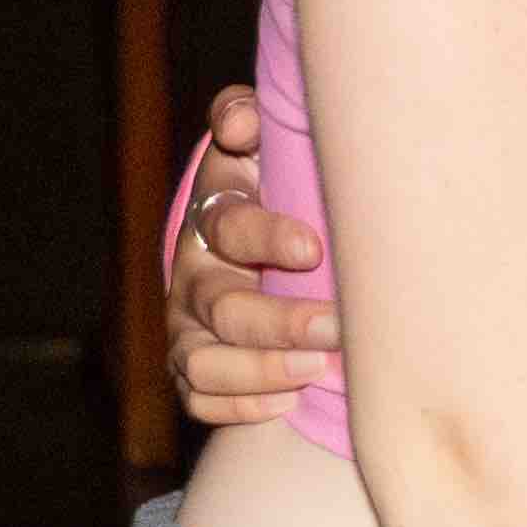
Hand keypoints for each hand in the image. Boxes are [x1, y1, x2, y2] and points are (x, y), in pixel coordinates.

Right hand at [169, 82, 344, 420]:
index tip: (313, 249)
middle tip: (336, 329)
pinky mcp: (194, 367)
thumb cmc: (278, 183)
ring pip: (206, 362)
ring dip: (262, 370)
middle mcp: (196, 275)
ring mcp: (189, 326)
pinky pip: (199, 399)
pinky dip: (239, 407)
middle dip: (279, 322)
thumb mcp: (263, 144)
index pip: (228, 226)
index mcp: (214, 214)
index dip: (266, 237)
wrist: (254, 234)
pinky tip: (288, 402)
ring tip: (318, 370)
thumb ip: (248, 119)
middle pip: (223, 308)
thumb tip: (241, 120)